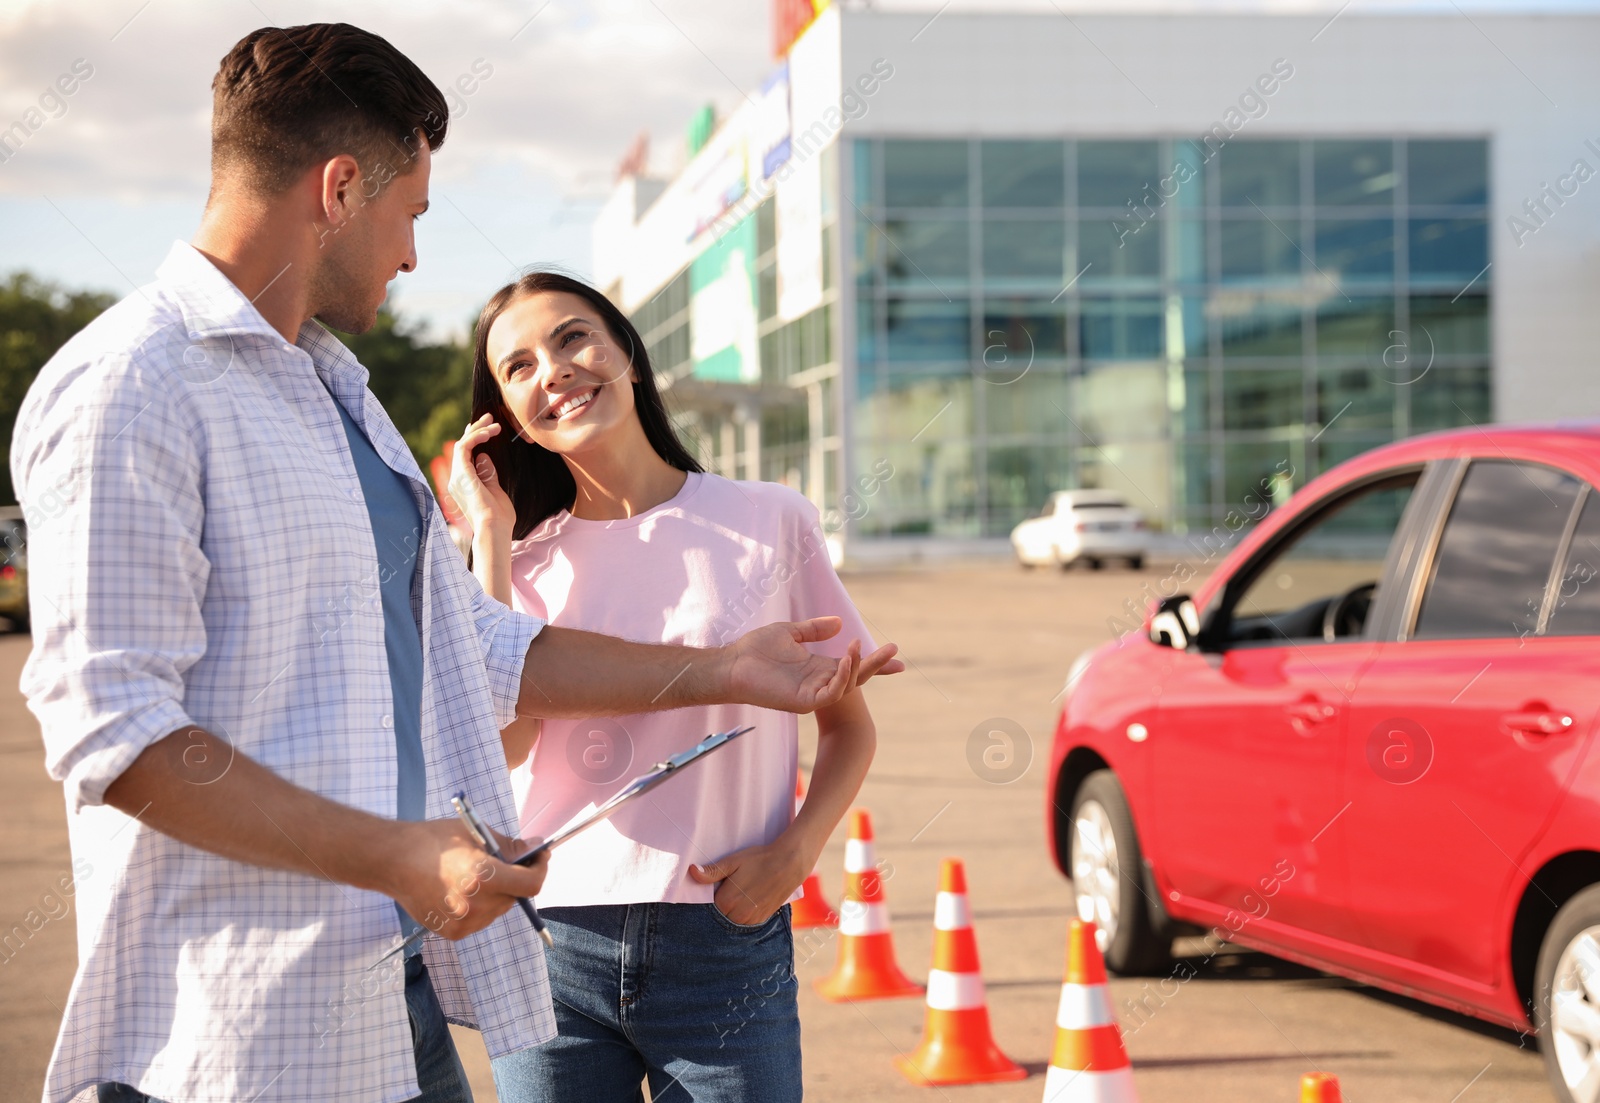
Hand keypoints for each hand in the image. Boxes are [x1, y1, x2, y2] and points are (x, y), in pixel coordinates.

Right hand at [385, 819, 548, 940]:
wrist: (392, 861)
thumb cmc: (432, 840)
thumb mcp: (475, 834)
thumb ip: (509, 846)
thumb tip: (535, 848)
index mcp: (483, 876)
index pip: (531, 884)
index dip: (540, 870)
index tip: (539, 858)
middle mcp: (476, 904)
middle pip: (515, 897)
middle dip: (516, 879)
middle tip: (505, 862)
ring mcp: (464, 922)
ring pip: (499, 909)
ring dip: (498, 893)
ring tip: (475, 876)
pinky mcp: (453, 933)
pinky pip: (481, 919)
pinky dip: (480, 905)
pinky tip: (461, 890)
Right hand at [449, 414, 514, 538]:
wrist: (494, 529)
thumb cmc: (498, 517)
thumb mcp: (495, 491)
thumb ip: (488, 474)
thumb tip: (484, 457)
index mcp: (463, 485)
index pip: (464, 456)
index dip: (473, 439)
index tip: (486, 428)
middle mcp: (456, 480)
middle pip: (462, 447)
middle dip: (476, 429)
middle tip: (490, 417)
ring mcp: (456, 477)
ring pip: (462, 444)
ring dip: (478, 431)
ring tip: (494, 424)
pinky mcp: (461, 474)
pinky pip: (464, 447)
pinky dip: (476, 437)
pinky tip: (489, 432)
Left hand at [689, 840, 809, 925]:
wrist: (789, 864)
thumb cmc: (759, 860)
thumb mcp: (733, 862)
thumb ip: (712, 872)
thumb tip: (692, 871)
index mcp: (727, 901)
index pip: (710, 905)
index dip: (715, 893)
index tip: (722, 883)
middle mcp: (738, 915)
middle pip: (721, 914)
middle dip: (724, 903)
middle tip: (734, 886)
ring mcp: (751, 919)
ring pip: (733, 919)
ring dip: (734, 910)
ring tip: (744, 891)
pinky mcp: (762, 919)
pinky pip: (746, 921)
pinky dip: (745, 913)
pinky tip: (751, 898)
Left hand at [723, 618, 902, 713]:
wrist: (732, 664)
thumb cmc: (755, 649)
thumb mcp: (790, 632)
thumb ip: (814, 629)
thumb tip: (840, 623)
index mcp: (818, 667)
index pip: (852, 665)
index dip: (873, 661)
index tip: (896, 654)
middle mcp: (819, 682)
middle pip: (856, 676)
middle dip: (876, 664)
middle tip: (894, 650)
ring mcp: (813, 694)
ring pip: (847, 684)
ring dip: (859, 666)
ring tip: (862, 647)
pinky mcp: (803, 702)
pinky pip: (830, 693)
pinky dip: (842, 678)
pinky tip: (846, 660)